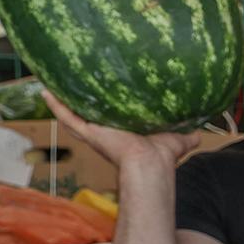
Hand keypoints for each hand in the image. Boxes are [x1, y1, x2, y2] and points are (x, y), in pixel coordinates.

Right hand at [45, 91, 201, 170]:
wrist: (150, 164)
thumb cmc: (163, 156)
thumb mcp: (178, 140)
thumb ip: (187, 136)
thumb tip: (199, 135)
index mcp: (123, 132)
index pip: (110, 115)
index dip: (105, 103)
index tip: (100, 88)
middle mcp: (106, 131)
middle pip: (88, 112)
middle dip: (79, 97)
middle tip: (69, 79)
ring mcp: (94, 132)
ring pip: (72, 113)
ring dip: (61, 98)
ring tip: (50, 80)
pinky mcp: (88, 132)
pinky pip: (67, 117)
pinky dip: (55, 105)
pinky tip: (45, 90)